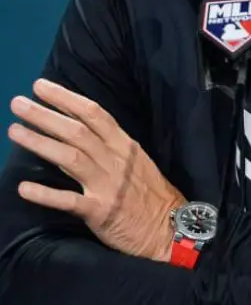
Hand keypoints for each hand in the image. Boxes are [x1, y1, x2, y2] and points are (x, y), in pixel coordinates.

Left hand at [7, 79, 184, 261]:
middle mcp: (116, 161)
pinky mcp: (101, 212)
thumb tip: (71, 134)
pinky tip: (24, 187)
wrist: (171, 229)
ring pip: (71, 158)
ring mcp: (108, 185)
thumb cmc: (150, 195)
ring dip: (41, 142)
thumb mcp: (136, 163)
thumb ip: (107, 149)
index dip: (66, 98)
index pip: (94, 114)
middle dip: (46, 115)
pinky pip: (70, 201)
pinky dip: (46, 194)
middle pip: (78, 132)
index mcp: (125, 146)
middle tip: (18, 102)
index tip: (41, 86)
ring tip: (14, 130)